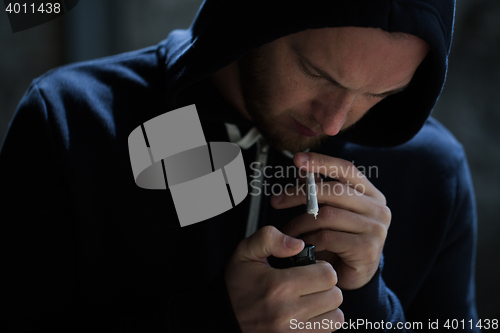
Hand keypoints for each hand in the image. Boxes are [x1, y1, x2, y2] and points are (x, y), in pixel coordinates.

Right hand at [225, 226, 343, 331]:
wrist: (223, 317)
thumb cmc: (236, 285)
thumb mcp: (246, 252)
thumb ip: (270, 238)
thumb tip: (298, 244)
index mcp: (278, 286)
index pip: (327, 275)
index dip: (321, 266)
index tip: (310, 268)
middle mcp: (287, 313)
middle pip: (335, 296)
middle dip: (326, 286)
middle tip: (310, 283)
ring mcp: (292, 332)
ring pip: (336, 317)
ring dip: (327, 306)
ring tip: (311, 299)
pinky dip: (321, 323)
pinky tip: (306, 314)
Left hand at [271, 152, 390, 290]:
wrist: (350, 278)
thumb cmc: (339, 242)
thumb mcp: (328, 212)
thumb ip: (318, 190)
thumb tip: (301, 169)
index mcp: (370, 194)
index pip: (346, 169)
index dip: (321, 162)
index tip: (298, 160)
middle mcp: (378, 209)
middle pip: (334, 191)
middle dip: (299, 193)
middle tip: (277, 200)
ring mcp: (376, 229)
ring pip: (327, 215)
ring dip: (300, 222)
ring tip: (288, 231)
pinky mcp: (368, 249)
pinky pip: (328, 238)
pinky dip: (309, 240)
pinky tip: (302, 245)